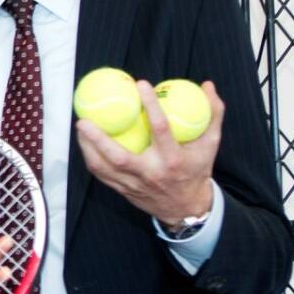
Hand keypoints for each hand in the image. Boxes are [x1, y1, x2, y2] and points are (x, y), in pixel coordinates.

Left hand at [76, 80, 220, 226]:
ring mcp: (134, 184)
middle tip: (85, 118)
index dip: (151, 106)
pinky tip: (85, 142)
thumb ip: (212, 114)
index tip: (140, 85)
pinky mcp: (122, 190)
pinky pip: (100, 174)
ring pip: (103, 167)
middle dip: (98, 138)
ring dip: (87, 147)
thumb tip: (207, 85)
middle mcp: (151, 173)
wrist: (186, 208)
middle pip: (119, 156)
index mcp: (173, 160)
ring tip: (80, 126)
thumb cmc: (197, 170)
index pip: (161, 129)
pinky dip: (90, 157)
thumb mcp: (210, 144)